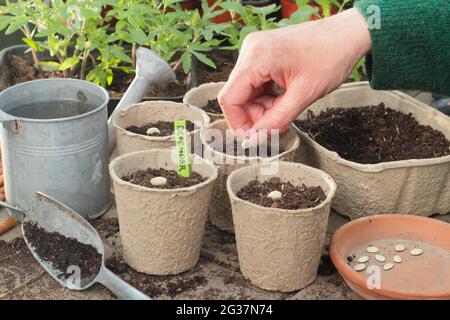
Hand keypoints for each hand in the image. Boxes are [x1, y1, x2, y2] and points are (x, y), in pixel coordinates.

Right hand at [218, 8, 371, 139]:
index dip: (238, 123)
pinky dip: (265, 96)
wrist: (347, 35)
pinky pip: (254, 82)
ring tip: (284, 107)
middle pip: (236, 95)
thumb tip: (255, 140)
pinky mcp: (262, 53)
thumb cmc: (331, 57)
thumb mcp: (304, 96)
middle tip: (275, 124)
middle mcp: (250, 50)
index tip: (252, 138)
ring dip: (261, 107)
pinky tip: (282, 98)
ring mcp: (255, 50)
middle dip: (253, 115)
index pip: (230, 98)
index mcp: (257, 57)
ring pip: (245, 91)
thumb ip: (276, 120)